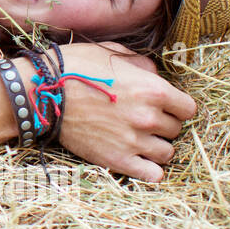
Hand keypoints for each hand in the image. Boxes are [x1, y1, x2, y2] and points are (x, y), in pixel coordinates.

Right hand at [52, 43, 196, 181]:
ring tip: (139, 140)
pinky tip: (138, 160)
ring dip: (156, 147)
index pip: (188, 108)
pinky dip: (149, 170)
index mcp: (154, 90)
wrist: (41, 92)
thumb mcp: (110, 53)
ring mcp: (134, 141)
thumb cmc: (74, 68)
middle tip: (144, 120)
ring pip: (166, 153)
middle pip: (176, 129)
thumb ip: (140, 64)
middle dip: (163, 124)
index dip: (176, 106)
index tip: (164, 106)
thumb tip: (153, 73)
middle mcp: (149, 117)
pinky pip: (153, 175)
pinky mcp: (118, 160)